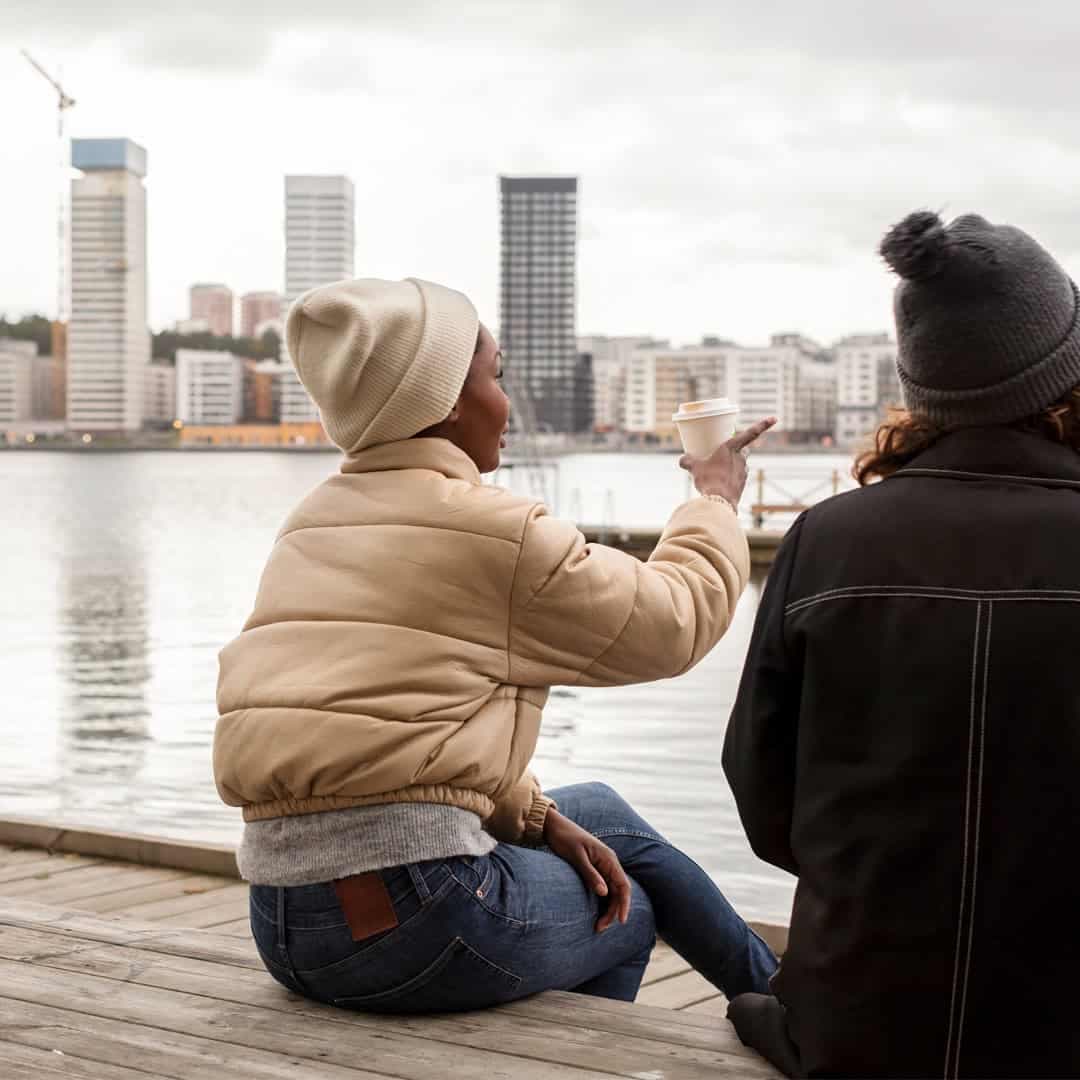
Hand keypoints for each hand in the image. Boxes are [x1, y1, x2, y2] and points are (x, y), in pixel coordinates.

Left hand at [542, 809, 631, 931]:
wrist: (553, 826)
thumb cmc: (565, 838)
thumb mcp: (576, 857)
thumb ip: (590, 874)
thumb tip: (605, 893)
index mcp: (609, 859)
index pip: (624, 885)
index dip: (625, 904)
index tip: (621, 921)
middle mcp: (609, 864)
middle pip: (618, 892)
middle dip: (613, 911)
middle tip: (600, 928)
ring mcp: (601, 867)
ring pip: (611, 892)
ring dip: (607, 909)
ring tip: (597, 925)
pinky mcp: (593, 870)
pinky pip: (602, 889)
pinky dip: (601, 902)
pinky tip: (594, 913)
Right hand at [679, 417, 776, 504]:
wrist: (719, 502)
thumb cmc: (708, 480)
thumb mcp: (694, 468)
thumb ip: (688, 461)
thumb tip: (683, 460)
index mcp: (731, 448)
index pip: (751, 433)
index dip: (763, 424)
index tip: (775, 418)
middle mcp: (741, 458)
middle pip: (744, 449)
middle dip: (737, 449)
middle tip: (725, 452)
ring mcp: (744, 472)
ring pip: (740, 464)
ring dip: (731, 466)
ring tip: (716, 472)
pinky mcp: (742, 484)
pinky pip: (737, 477)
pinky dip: (730, 478)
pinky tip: (719, 483)